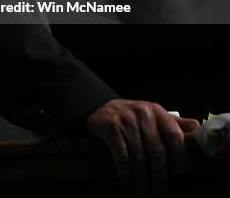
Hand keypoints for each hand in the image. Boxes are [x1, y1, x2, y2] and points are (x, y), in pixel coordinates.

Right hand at [84, 99, 199, 196]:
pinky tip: (127, 181)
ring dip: (142, 179)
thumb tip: (198, 128)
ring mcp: (126, 120)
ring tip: (143, 191)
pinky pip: (122, 156)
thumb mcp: (153, 115)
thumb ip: (174, 122)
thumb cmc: (132, 117)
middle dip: (159, 176)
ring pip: (139, 157)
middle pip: (157, 151)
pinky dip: (126, 173)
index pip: (174, 135)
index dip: (178, 157)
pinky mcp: (111, 128)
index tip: (176, 173)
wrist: (100, 108)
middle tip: (159, 190)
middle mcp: (143, 113)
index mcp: (157, 111)